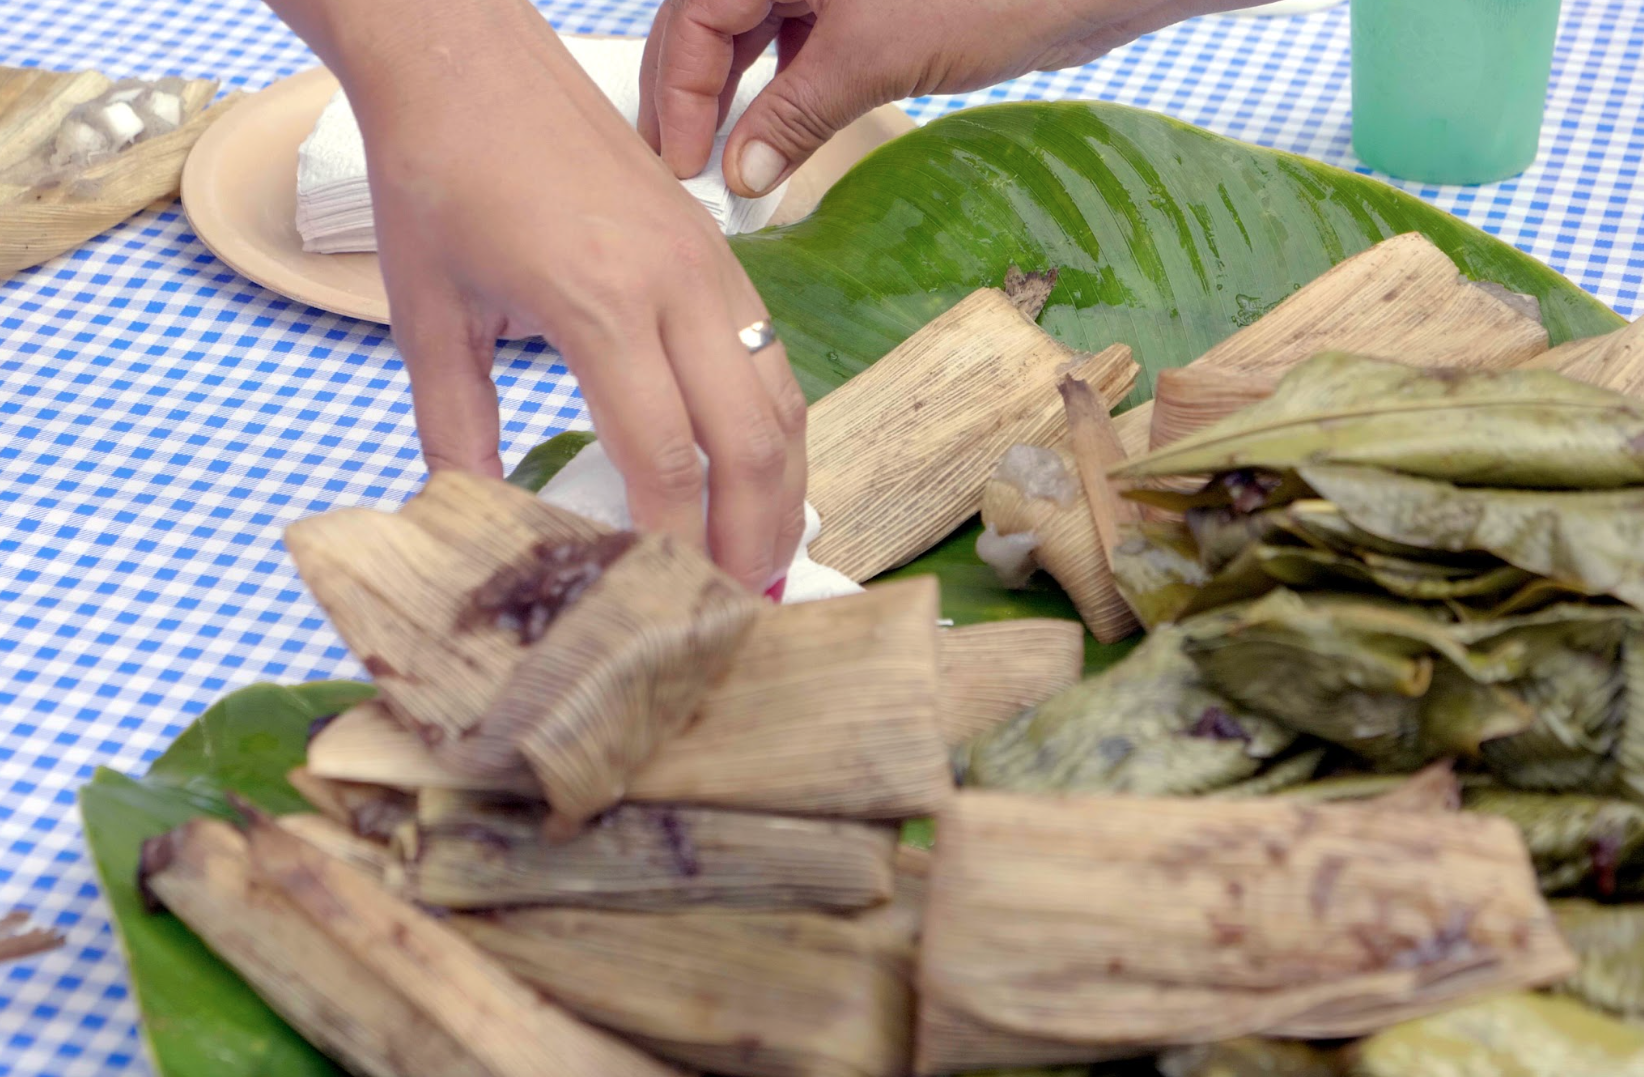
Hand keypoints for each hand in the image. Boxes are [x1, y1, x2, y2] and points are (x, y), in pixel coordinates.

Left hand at [321, 0, 808, 591]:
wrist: (470, 61)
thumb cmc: (439, 177)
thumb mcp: (428, 316)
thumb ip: (454, 427)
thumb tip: (472, 514)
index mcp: (600, 303)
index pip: (666, 457)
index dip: (672, 542)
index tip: (663, 605)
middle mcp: (678, 284)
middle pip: (752, 439)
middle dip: (754, 534)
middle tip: (742, 607)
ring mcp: (712, 262)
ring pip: (783, 397)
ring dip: (783, 486)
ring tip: (767, 556)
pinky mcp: (720, 248)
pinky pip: (774, 354)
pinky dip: (777, 427)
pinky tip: (756, 472)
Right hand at [637, 0, 1243, 195]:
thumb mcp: (875, 54)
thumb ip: (794, 112)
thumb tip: (740, 172)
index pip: (695, 15)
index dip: (679, 92)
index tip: (678, 164)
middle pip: (714, 19)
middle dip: (694, 93)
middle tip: (680, 169)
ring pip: (757, 32)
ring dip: (736, 96)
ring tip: (721, 163)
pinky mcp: (869, 1)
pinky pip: (802, 40)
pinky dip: (783, 89)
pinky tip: (776, 136)